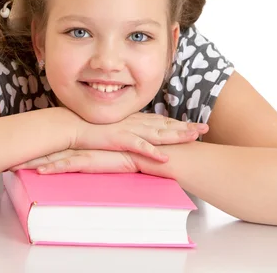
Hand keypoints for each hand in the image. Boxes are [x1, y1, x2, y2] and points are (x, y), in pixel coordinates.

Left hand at [9, 149, 138, 173]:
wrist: (157, 149)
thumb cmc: (139, 149)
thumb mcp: (115, 148)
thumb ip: (100, 150)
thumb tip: (87, 156)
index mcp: (85, 138)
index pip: (55, 141)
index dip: (36, 145)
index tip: (17, 149)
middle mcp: (83, 141)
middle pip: (48, 146)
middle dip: (26, 152)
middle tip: (4, 158)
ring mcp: (88, 149)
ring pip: (55, 155)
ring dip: (34, 162)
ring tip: (13, 167)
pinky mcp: (97, 158)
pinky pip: (72, 164)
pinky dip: (56, 168)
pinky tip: (41, 172)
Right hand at [72, 112, 207, 162]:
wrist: (72, 126)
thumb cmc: (91, 129)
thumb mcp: (114, 129)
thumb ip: (128, 132)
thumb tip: (139, 139)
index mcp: (134, 120)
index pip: (162, 121)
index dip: (179, 124)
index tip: (196, 126)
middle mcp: (134, 122)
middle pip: (165, 125)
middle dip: (185, 127)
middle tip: (204, 129)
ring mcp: (127, 129)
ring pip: (157, 133)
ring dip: (175, 136)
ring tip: (193, 138)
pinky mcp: (118, 138)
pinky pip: (138, 145)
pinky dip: (151, 150)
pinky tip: (164, 156)